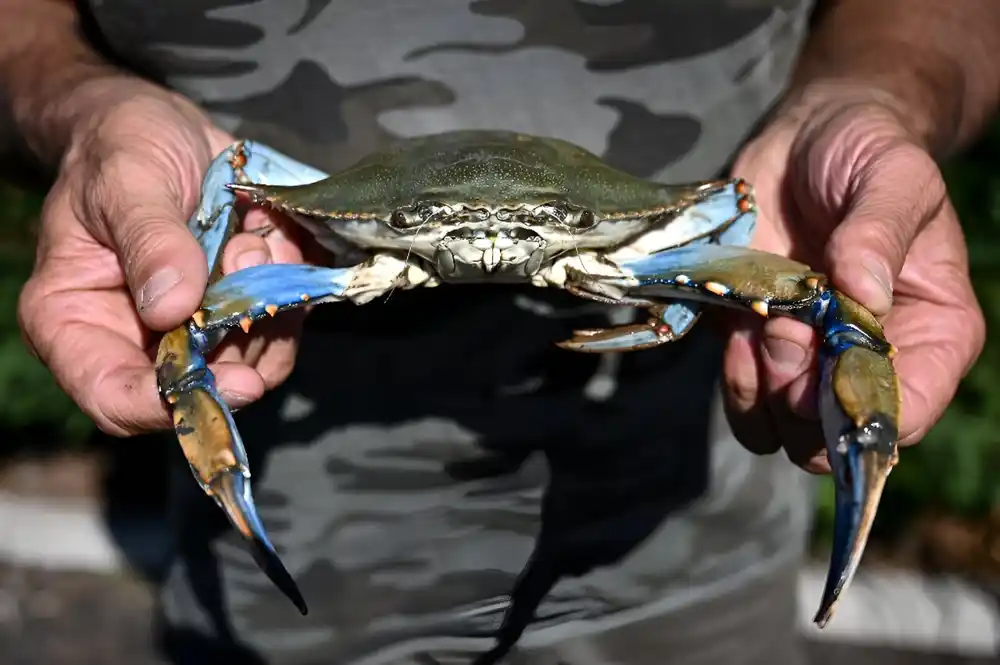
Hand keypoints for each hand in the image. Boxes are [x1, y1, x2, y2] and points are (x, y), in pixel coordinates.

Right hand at [17, 80, 305, 434]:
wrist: (162, 124)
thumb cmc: (120, 145)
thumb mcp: (126, 178)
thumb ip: (149, 240)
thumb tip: (171, 308)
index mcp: (76, 318)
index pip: (113, 396)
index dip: (170, 405)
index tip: (232, 382)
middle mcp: (136, 337)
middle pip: (198, 388)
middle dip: (240, 340)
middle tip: (248, 261)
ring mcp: (195, 327)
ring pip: (251, 359)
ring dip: (270, 305)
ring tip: (251, 236)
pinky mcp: (240, 308)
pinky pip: (281, 323)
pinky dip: (290, 287)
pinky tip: (272, 237)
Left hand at [724, 93, 984, 471]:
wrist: (804, 138)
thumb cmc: (867, 153)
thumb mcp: (894, 175)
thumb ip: (881, 231)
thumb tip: (864, 292)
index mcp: (932, 332)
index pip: (908, 411)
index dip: (861, 411)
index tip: (826, 373)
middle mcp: (870, 360)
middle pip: (836, 435)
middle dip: (804, 402)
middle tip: (787, 338)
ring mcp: (809, 359)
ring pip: (782, 431)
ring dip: (763, 391)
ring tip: (764, 326)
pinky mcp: (755, 345)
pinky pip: (742, 396)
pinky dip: (733, 375)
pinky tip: (738, 328)